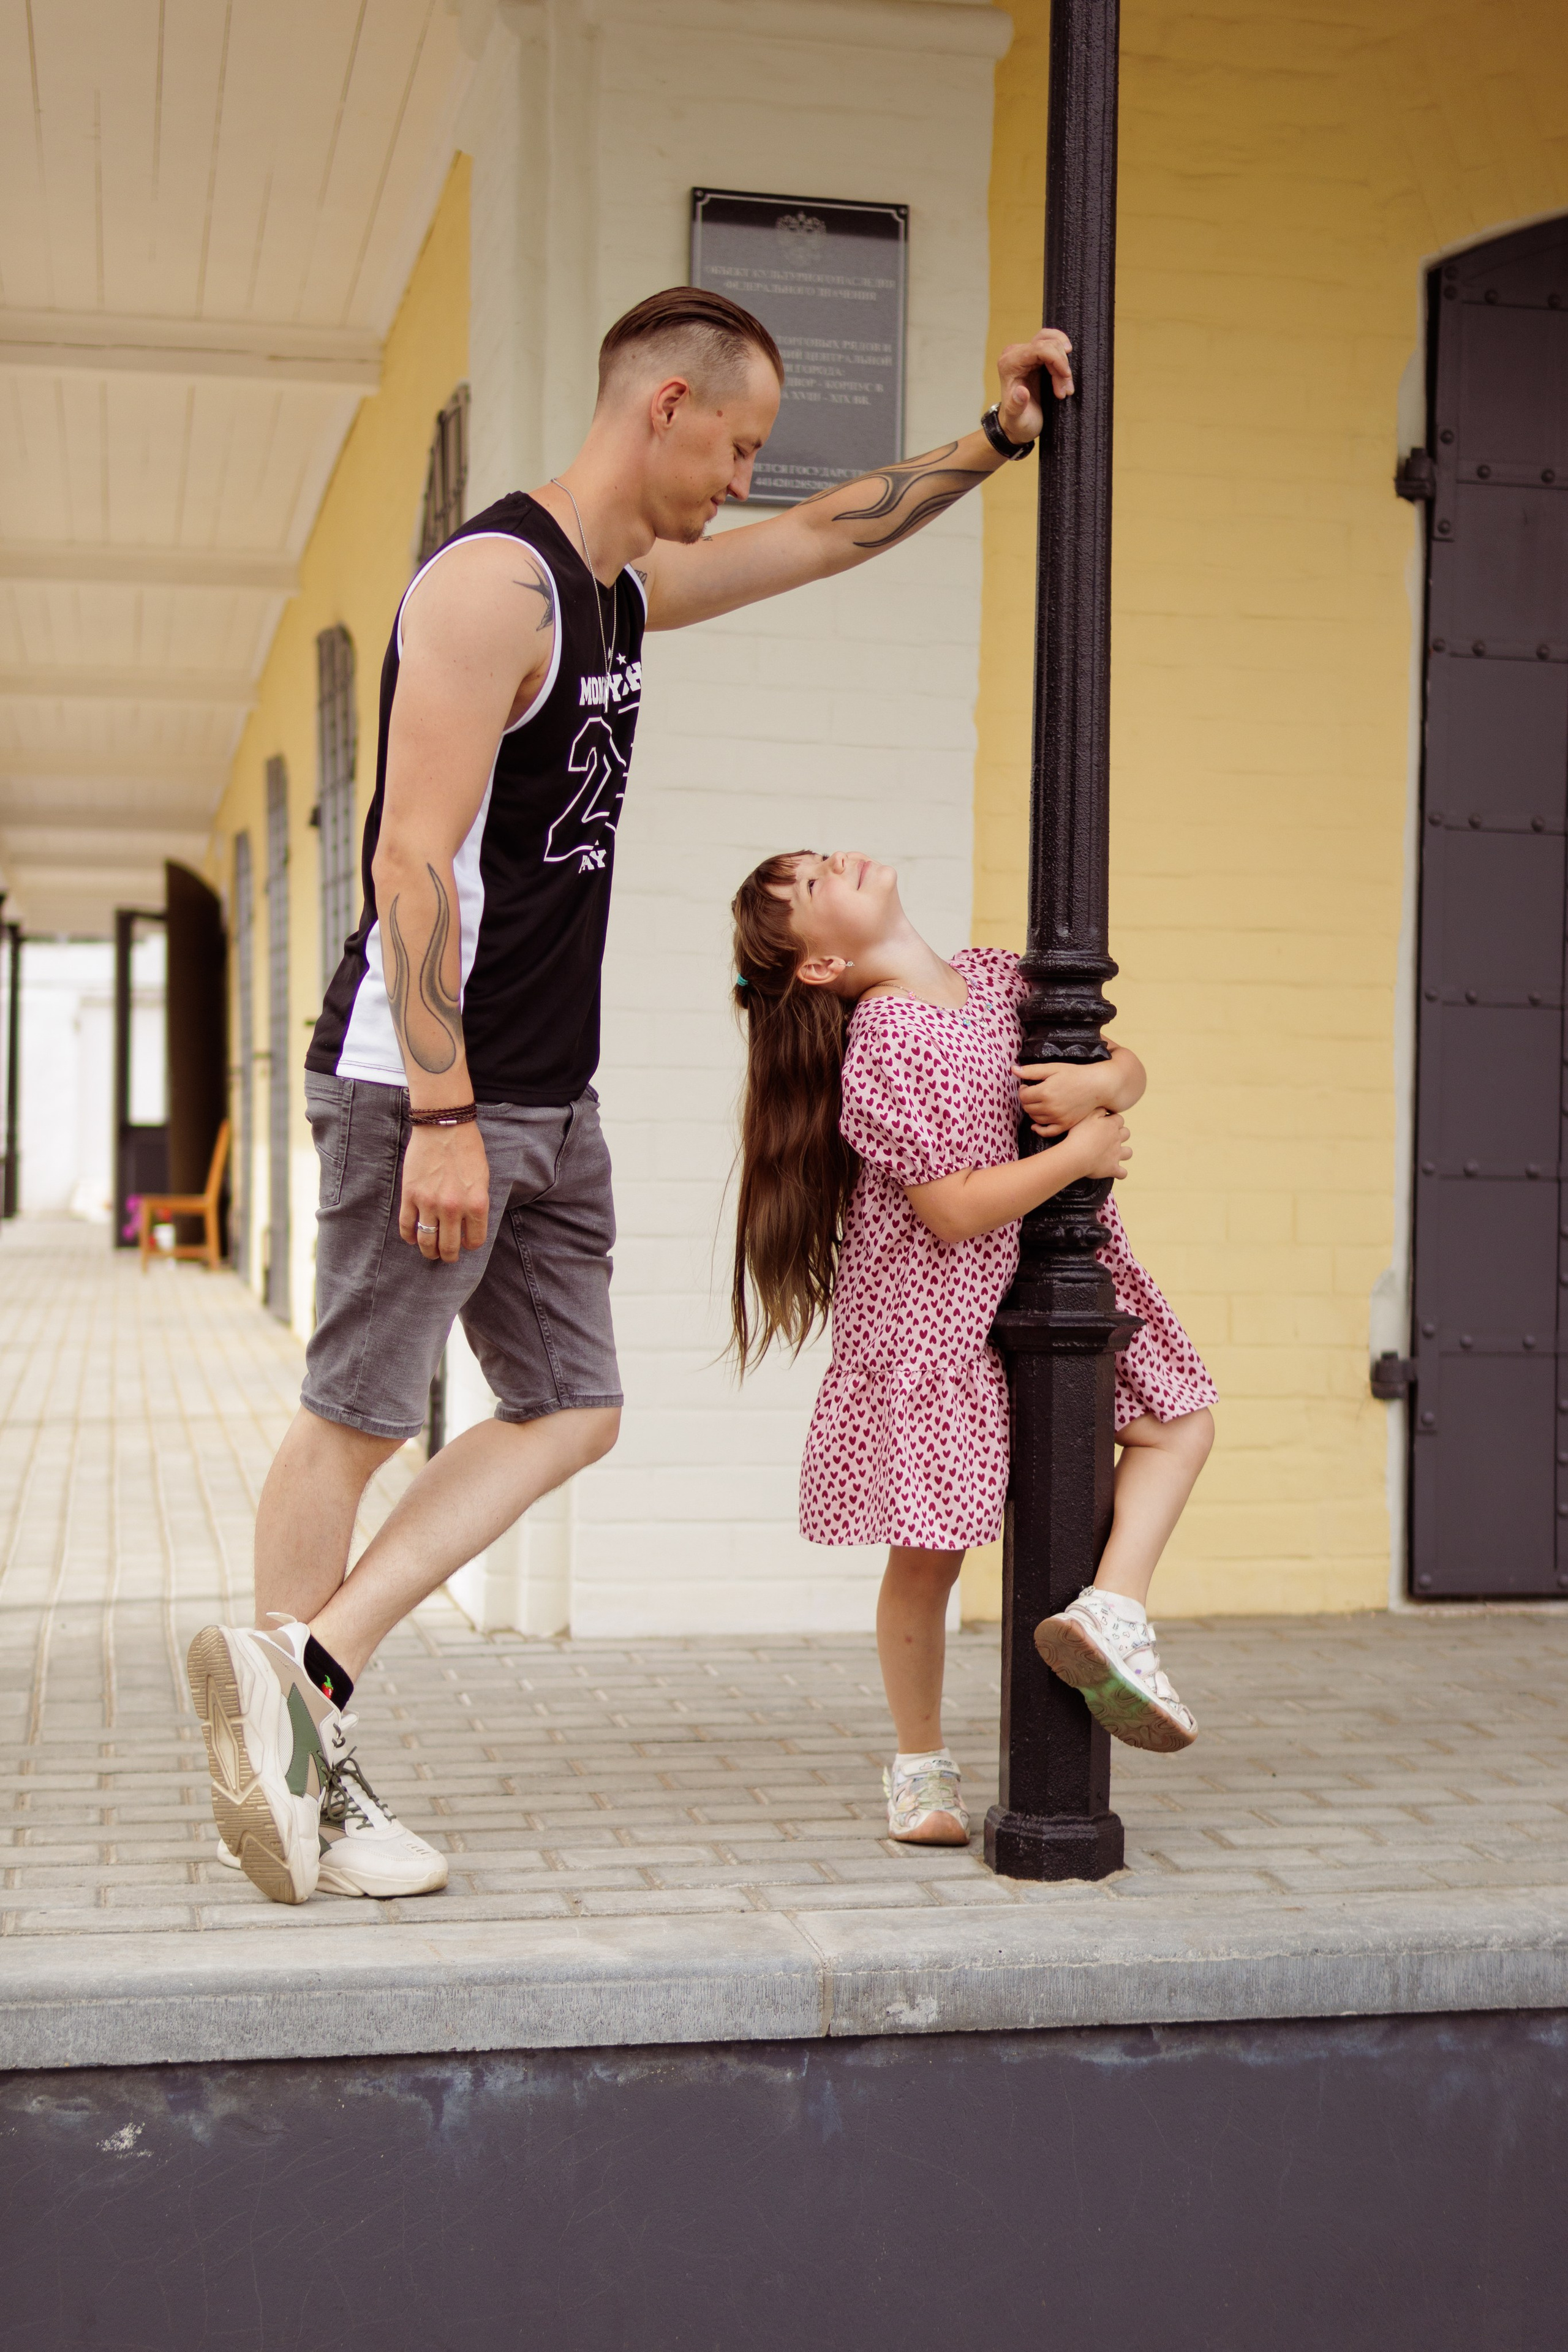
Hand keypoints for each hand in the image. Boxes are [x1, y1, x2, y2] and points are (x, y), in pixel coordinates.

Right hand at [399, 1123, 491, 1262]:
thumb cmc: (467, 1149)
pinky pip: (407, 1226)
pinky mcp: (410, 1195)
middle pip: (448, 1247)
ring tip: (430, 1251)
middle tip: (446, 1255)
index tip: (465, 1243)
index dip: (469, 1245)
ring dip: (428, 1251)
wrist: (444, 1126)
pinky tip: (412, 1238)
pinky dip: (409, 1236)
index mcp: (476, 1204)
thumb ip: (476, 1204)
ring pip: (426, 1241)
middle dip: (448, 1256)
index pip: (474, 1240)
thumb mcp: (483, 1179)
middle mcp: (453, 1208)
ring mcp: (429, 1203)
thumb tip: (468, 1227)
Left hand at [994, 328, 1074, 445]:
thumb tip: (1021, 392)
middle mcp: (1016, 354)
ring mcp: (1026, 353)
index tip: (1066, 377)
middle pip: (1049, 343)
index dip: (1057, 359)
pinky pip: (1054, 347)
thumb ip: (1016, 406)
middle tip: (1063, 391)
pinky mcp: (1036, 357)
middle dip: (1061, 366)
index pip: (1039, 347)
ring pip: (1054, 342)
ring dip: (1064, 365)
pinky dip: (1063, 361)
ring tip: (1064, 389)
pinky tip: (1064, 379)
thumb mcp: (1016, 419)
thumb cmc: (1017, 422)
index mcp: (1009, 364)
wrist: (1018, 425)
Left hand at [1016, 1059, 1114, 1136]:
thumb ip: (1031, 1071)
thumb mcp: (1052, 1068)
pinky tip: (1035, 1125)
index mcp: (1045, 1092)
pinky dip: (1039, 1130)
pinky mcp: (1065, 1125)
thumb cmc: (1074, 1074)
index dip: (1022, 1090)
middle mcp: (1050, 1107)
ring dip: (1032, 1111)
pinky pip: (1047, 1132)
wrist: (1096, 1086)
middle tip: (1033, 1093)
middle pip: (1027, 1107)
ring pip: (1034, 1119)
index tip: (1027, 1086)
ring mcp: (1058, 1118)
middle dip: (1027, 1100)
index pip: (1023, 1096)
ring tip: (1039, 1102)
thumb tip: (1013, 1070)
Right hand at [1062, 1107, 1131, 1183]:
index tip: (1104, 1123)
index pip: (1119, 1119)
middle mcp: (1117, 1139)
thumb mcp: (1086, 1115)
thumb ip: (1098, 1110)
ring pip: (1128, 1152)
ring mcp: (1116, 1155)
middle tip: (1108, 1137)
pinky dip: (1120, 1173)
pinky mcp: (1112, 1168)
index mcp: (1111, 1125)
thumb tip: (1105, 1109)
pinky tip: (1115, 1172)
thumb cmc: (1078, 1134)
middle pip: (1126, 1133)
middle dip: (1120, 1134)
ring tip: (1114, 1154)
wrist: (1076, 1155)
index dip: (1113, 1120)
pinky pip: (1122, 1173)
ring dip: (1124, 1152)